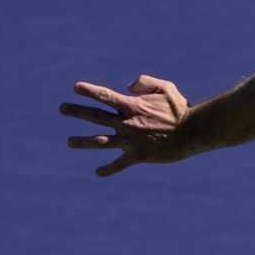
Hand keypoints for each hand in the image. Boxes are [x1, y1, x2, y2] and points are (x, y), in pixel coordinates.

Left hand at [60, 74, 192, 176]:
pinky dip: (107, 169)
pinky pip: (119, 164)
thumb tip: (127, 88)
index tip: (75, 88)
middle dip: (76, 111)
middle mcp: (126, 123)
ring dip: (82, 141)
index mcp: (132, 106)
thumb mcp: (165, 87)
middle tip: (62, 108)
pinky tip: (97, 172)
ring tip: (69, 142)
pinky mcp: (138, 156)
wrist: (192, 132)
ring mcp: (130, 141)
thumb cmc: (180, 109)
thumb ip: (145, 82)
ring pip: (100, 142)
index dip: (89, 91)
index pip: (105, 96)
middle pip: (95, 116)